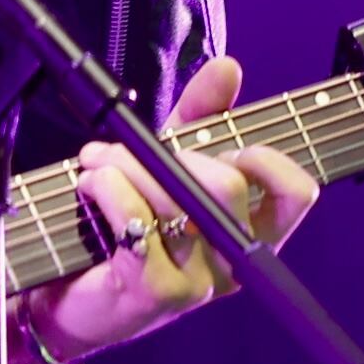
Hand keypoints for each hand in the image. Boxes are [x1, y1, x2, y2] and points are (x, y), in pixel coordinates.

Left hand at [23, 55, 318, 360]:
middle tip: (123, 150)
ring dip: (121, 164)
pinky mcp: (157, 293)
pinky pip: (137, 218)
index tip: (228, 144)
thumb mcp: (166, 161)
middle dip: (170, 152)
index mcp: (246, 231)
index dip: (269, 160)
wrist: (68, 296)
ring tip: (93, 163)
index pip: (296, 194)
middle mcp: (231, 262)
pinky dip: (106, 187)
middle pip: (228, 185)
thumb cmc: (123, 224)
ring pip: (174, 196)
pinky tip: (87, 186)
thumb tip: (229, 67)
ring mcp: (199, 282)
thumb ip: (200, 115)